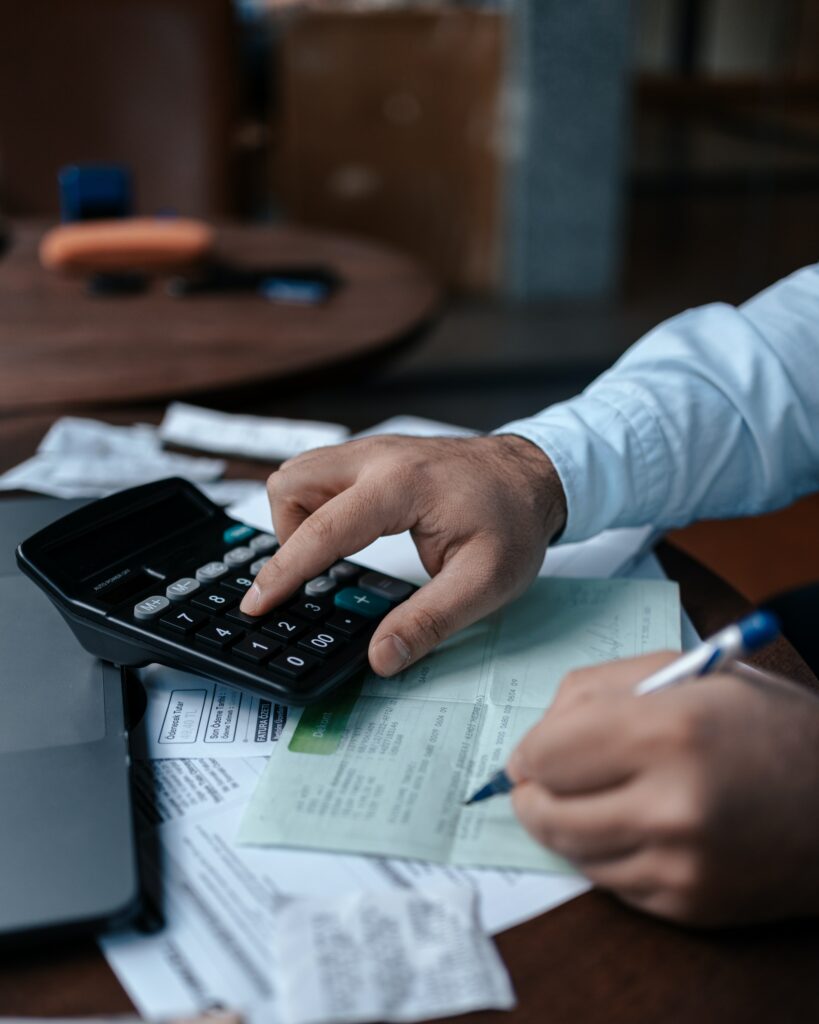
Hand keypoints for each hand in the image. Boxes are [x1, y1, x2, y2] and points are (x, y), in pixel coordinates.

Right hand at [240, 434, 565, 675]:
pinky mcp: (375, 455)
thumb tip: (381, 658)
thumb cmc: (515, 522)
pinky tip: (347, 535)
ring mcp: (374, 450)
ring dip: (299, 518)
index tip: (257, 604)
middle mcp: (377, 457)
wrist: (536, 475)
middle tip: (318, 575)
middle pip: (290, 484)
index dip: (283, 572)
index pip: (320, 529)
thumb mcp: (484, 583)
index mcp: (400, 486)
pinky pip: (321, 473)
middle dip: (287, 535)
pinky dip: (317, 505)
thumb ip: (429, 622)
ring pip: (300, 473)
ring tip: (333, 557)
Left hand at [507, 653, 818, 925]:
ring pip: (572, 852)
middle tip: (540, 781)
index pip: (545, 754)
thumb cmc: (763, 722)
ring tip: (588, 798)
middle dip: (533, 793)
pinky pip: (610, 883)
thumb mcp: (681, 674)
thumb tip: (532, 742)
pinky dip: (605, 854)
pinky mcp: (689, 906)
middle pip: (546, 812)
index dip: (530, 750)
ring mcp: (681, 865)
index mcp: (666, 731)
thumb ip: (594, 691)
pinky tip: (630, 827)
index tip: (533, 751)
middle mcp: (670, 805)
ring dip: (565, 825)